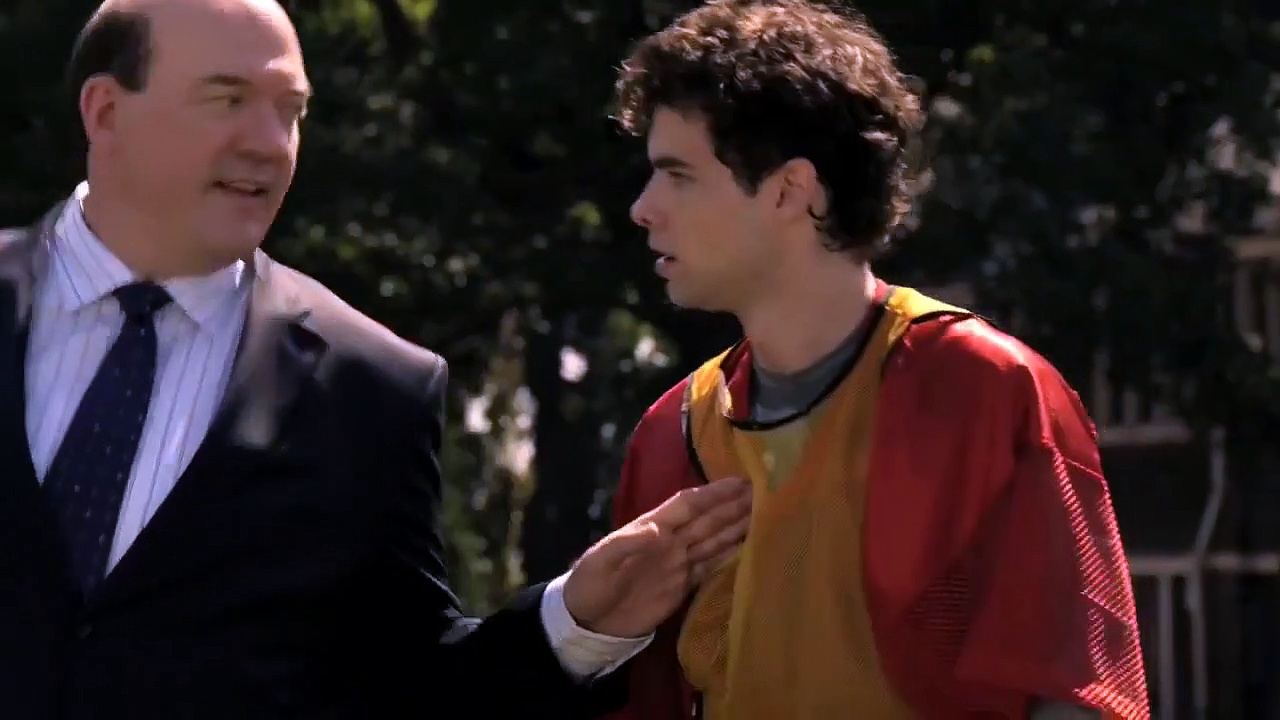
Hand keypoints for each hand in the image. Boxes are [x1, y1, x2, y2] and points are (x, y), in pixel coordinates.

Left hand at [562, 476, 750, 638]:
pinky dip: (730, 557)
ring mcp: (677, 564)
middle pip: (707, 520)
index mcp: (651, 528)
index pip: (688, 505)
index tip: (740, 482)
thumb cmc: (589, 584)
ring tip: (765, 515)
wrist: (586, 623)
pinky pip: (710, 568)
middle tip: (765, 492)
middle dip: (734, 506)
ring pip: (713, 540)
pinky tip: (748, 549)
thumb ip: (627, 544)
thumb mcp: (601, 561)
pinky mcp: (681, 587)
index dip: (713, 494)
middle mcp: (670, 541)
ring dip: (737, 527)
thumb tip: (658, 529)